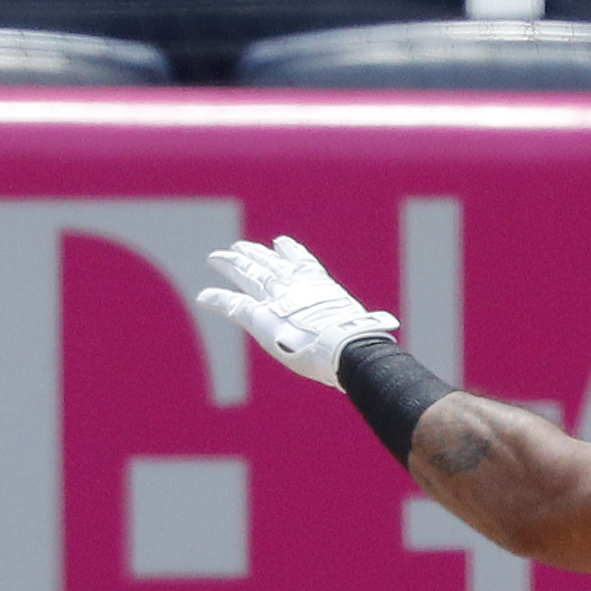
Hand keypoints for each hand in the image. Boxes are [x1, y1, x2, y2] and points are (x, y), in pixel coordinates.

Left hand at [197, 236, 399, 388]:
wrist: (346, 347)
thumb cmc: (360, 346)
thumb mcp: (365, 333)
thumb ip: (365, 329)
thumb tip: (386, 333)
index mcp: (321, 288)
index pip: (302, 264)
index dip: (290, 253)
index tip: (281, 243)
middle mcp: (296, 286)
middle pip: (269, 263)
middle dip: (254, 254)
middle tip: (240, 247)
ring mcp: (277, 298)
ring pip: (247, 274)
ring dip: (231, 265)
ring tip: (217, 258)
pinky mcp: (259, 316)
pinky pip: (232, 304)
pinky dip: (217, 299)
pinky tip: (203, 296)